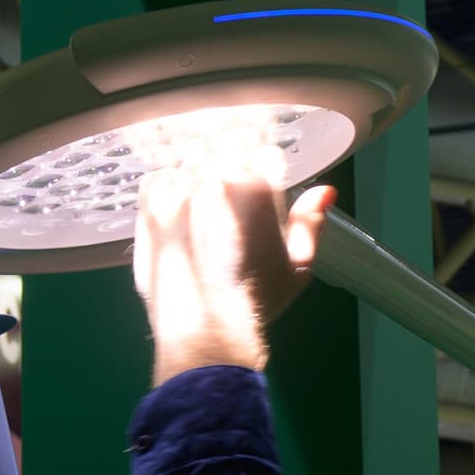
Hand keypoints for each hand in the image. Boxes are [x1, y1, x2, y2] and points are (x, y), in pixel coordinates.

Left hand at [130, 141, 333, 385]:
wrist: (206, 333)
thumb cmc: (256, 303)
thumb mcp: (298, 267)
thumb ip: (310, 222)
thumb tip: (324, 191)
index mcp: (260, 190)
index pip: (264, 148)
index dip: (264, 157)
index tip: (261, 167)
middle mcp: (218, 181)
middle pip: (225, 140)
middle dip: (231, 151)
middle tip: (232, 173)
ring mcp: (179, 192)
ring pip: (190, 154)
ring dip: (198, 165)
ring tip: (204, 192)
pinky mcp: (150, 209)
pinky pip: (158, 176)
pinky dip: (168, 182)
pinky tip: (177, 202)